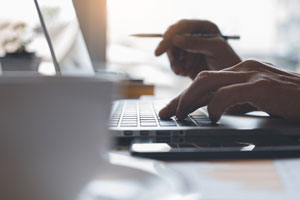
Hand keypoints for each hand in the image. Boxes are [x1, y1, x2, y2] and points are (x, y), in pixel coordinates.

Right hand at [155, 19, 240, 78]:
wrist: (229, 82)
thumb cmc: (229, 62)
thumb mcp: (215, 50)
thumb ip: (196, 43)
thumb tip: (175, 39)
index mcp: (204, 27)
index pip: (182, 26)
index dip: (170, 36)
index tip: (161, 49)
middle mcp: (195, 35)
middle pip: (173, 37)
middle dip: (171, 52)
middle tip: (173, 66)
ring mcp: (189, 48)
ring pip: (172, 51)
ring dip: (174, 62)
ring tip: (182, 72)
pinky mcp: (185, 60)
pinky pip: (174, 62)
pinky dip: (176, 68)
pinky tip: (184, 73)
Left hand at [159, 60, 299, 122]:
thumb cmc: (287, 103)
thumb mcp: (255, 101)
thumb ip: (235, 103)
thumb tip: (212, 113)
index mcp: (240, 71)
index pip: (204, 82)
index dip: (184, 96)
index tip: (170, 110)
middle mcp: (243, 68)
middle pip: (200, 80)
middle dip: (179, 98)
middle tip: (166, 114)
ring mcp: (252, 74)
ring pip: (207, 82)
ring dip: (189, 100)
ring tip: (180, 115)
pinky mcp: (261, 86)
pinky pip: (228, 93)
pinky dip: (215, 105)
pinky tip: (212, 116)